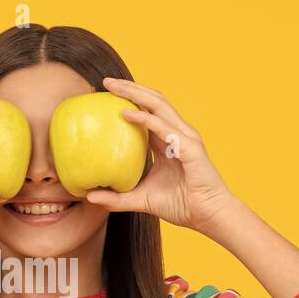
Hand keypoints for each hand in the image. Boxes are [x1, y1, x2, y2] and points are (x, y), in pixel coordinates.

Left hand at [84, 77, 237, 233]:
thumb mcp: (141, 200)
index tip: (105, 94)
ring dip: (136, 93)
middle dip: (130, 88)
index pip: (148, 111)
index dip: (129, 98)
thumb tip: (90, 197)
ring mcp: (185, 139)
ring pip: (160, 106)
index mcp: (167, 140)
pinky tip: (127, 113)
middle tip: (106, 81)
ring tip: (115, 87)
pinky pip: (165, 129)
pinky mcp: (190, 149)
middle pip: (153, 101)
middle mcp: (177, 134)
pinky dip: (146, 119)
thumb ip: (117, 198)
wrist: (208, 216)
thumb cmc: (181, 205)